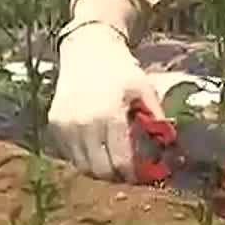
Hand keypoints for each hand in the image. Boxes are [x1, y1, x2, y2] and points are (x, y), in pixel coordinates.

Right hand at [48, 23, 161, 181]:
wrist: (88, 48)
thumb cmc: (120, 70)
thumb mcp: (144, 90)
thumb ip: (155, 119)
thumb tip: (170, 147)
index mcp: (109, 116)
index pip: (120, 161)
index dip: (132, 175)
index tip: (141, 176)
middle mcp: (83, 124)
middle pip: (100, 169)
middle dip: (116, 176)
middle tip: (127, 173)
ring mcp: (65, 125)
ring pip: (82, 165)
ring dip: (98, 169)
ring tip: (112, 162)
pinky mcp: (54, 124)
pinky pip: (69, 153)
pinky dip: (83, 157)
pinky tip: (96, 149)